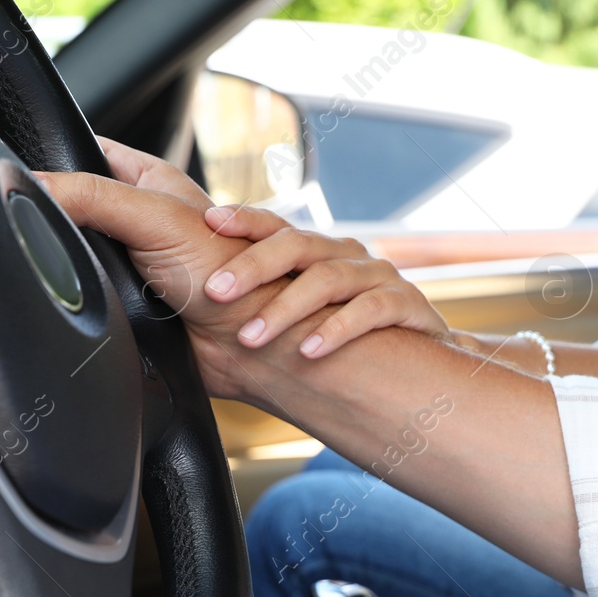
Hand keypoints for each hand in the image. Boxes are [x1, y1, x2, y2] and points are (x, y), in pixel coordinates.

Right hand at [35, 141, 292, 399]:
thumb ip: (92, 197)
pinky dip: (86, 301)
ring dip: (72, 266)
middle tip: (42, 227)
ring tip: (74, 269)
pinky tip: (87, 302)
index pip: (87, 152)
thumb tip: (30, 186)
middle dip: (57, 218)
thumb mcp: (154, 219)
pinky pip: (92, 296)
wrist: (249, 348)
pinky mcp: (131, 303)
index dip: (56, 157)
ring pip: (80, 255)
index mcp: (150, 182)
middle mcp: (141, 218)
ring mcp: (134, 262)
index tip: (22, 171)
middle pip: (76, 206)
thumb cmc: (230, 274)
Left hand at [202, 204, 448, 356]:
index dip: (243, 219)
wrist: (414, 377)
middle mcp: (343, 256)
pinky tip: (310, 350)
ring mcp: (377, 278)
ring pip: (328, 278)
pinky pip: (372, 309)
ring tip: (251, 337)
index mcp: (313, 255)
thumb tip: (183, 326)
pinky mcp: (407, 305)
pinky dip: (337, 328)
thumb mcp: (291, 325)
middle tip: (214, 293)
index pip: (273, 227)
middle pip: (296, 245)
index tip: (209, 222)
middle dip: (252, 266)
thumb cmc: (339, 350)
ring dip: (285, 308)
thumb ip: (244, 319)